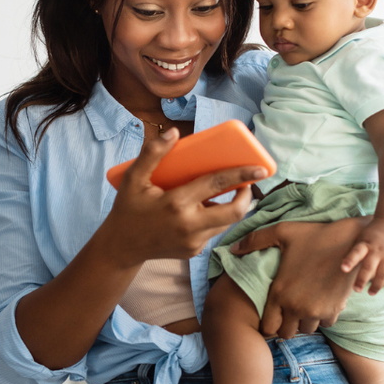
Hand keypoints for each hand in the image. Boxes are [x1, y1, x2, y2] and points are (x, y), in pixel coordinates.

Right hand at [100, 128, 263, 266]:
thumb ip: (152, 153)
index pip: (216, 185)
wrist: (122, 247)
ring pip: (225, 223)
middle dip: (246, 196)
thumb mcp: (134, 178)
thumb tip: (174, 132)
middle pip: (234, 212)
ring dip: (230, 207)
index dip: (241, 174)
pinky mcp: (194, 251)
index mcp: (176, 204)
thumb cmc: (128, 208)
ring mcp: (193, 242)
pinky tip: (203, 209)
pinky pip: (213, 231)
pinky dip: (214, 218)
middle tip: (246, 183)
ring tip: (223, 192)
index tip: (261, 168)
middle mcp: (189, 225)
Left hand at [233, 217, 368, 337]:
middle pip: (286, 333)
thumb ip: (255, 240)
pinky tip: (320, 301)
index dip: (268, 323)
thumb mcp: (282, 232)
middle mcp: (296, 307)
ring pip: (306, 330)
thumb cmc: (314, 234)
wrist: (351, 241)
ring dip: (304, 321)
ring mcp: (316, 311)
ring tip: (304, 304)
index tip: (272, 314)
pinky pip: (325, 324)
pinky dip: (322, 317)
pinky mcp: (334, 310)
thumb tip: (231, 249)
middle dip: (285, 324)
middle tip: (287, 310)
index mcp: (279, 293)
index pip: (267, 328)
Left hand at [341, 218, 383, 295]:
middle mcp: (378, 250)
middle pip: (369, 267)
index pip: (356, 252)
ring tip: (370, 293)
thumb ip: (353, 251)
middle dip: (362, 279)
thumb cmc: (372, 233)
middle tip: (356, 289)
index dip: (350, 260)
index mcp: (366, 243)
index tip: (343, 269)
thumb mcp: (361, 237)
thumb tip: (342, 267)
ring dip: (377, 285)